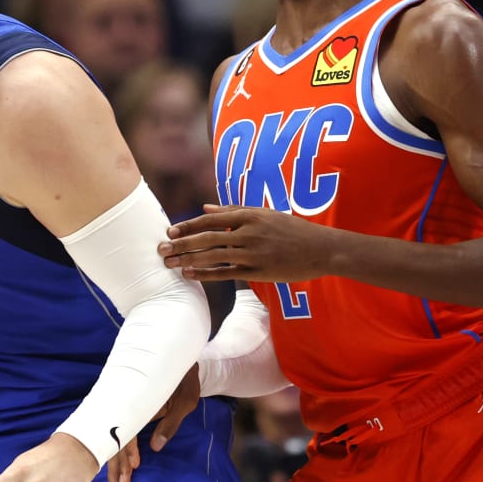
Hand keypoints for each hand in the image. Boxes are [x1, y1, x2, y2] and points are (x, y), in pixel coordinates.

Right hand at [106, 365, 201, 481]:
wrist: (180, 358)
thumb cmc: (184, 378)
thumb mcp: (184, 400)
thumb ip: (170, 423)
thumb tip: (155, 447)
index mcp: (138, 401)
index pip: (126, 430)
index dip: (127, 451)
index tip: (133, 469)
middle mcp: (127, 406)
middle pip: (114, 439)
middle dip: (115, 467)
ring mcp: (125, 409)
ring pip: (114, 439)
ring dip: (115, 463)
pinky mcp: (128, 412)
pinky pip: (119, 434)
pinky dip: (119, 452)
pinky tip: (123, 467)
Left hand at [159, 205, 331, 281]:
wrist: (321, 249)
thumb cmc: (292, 230)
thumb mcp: (265, 214)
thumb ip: (234, 210)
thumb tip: (206, 206)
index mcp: (250, 215)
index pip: (211, 219)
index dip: (188, 225)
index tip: (170, 231)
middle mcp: (249, 232)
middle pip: (208, 237)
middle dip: (181, 243)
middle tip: (161, 249)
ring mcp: (254, 252)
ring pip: (214, 256)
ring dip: (188, 259)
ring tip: (169, 263)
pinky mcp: (259, 271)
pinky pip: (227, 273)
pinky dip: (206, 274)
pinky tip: (190, 274)